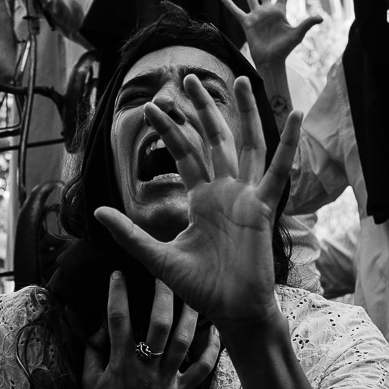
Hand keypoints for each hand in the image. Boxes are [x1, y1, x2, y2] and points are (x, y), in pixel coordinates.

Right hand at [82, 274, 218, 388]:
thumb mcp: (89, 379)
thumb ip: (93, 349)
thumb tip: (100, 324)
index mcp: (120, 362)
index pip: (118, 320)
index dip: (118, 294)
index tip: (118, 273)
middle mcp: (145, 368)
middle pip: (157, 325)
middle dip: (162, 296)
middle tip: (166, 273)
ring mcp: (165, 381)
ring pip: (183, 342)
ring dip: (190, 316)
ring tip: (195, 294)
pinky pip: (201, 370)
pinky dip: (211, 350)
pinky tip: (215, 331)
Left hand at [94, 74, 296, 326]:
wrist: (231, 311)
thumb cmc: (201, 288)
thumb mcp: (157, 258)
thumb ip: (129, 234)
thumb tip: (96, 211)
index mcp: (202, 199)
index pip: (184, 154)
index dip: (170, 130)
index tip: (151, 109)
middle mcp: (225, 191)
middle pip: (214, 139)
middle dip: (202, 109)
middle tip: (189, 78)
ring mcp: (247, 196)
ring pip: (247, 144)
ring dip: (244, 113)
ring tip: (242, 80)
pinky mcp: (264, 208)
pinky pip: (277, 171)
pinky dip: (286, 144)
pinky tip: (291, 115)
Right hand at [222, 0, 322, 69]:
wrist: (271, 60)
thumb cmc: (285, 48)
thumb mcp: (297, 34)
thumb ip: (307, 23)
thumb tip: (321, 17)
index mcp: (280, 11)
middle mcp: (267, 11)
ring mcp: (256, 16)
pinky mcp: (247, 23)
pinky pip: (236, 12)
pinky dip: (229, 5)